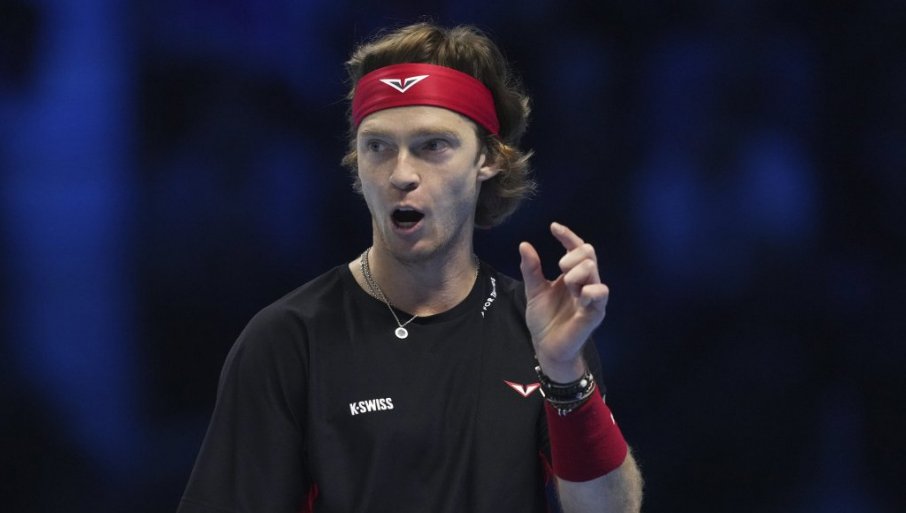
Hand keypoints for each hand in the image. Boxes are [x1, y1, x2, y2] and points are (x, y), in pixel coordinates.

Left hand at [519, 222, 608, 381]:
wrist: (547, 347)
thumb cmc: (544, 320)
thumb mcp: (534, 291)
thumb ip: (531, 269)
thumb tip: (524, 244)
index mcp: (572, 276)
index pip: (577, 248)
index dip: (567, 235)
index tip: (553, 227)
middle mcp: (585, 283)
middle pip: (588, 253)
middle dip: (572, 255)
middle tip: (560, 267)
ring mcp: (591, 297)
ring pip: (593, 269)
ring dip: (577, 271)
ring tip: (567, 284)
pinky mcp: (595, 313)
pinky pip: (600, 293)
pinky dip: (590, 290)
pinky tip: (579, 294)